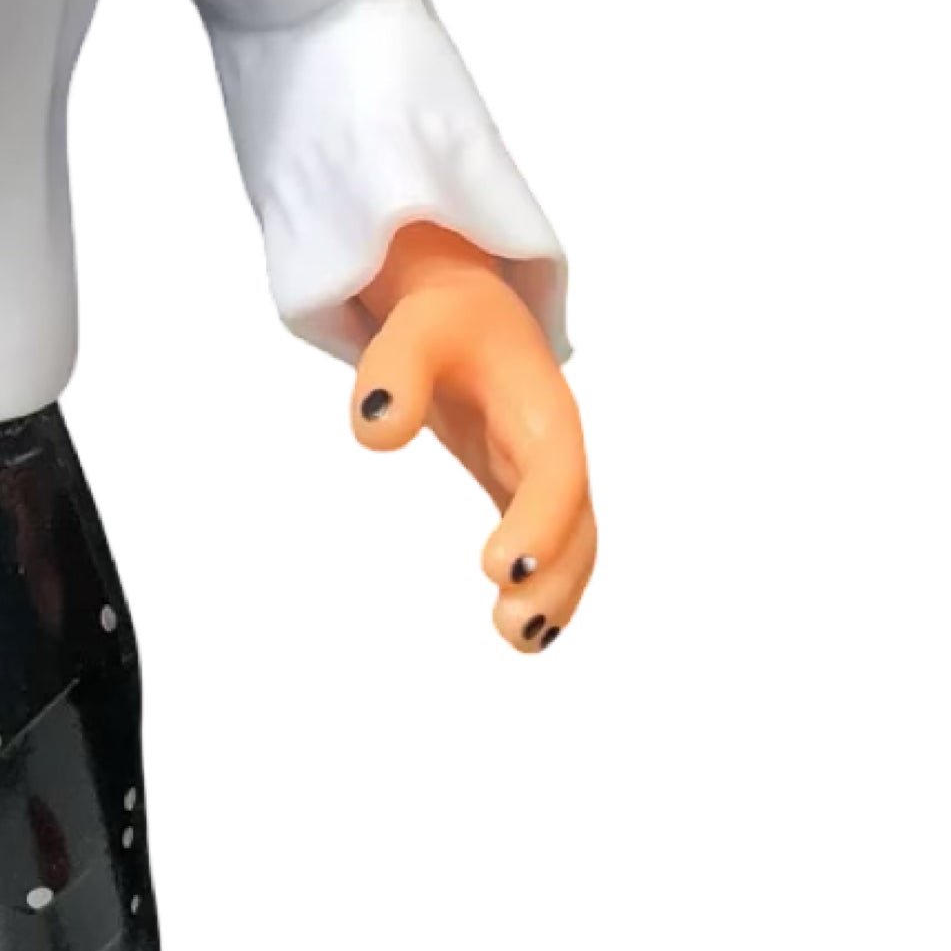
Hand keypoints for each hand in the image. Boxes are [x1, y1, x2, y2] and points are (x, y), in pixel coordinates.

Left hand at [349, 224, 592, 654]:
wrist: (466, 309)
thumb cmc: (442, 321)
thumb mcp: (411, 331)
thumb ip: (391, 374)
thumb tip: (374, 432)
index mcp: (539, 406)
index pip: (554, 468)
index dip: (540, 518)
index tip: (500, 567)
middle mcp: (554, 446)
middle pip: (577, 517)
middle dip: (557, 574)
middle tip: (515, 625)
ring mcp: (544, 472)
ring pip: (574, 541)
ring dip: (558, 593)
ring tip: (521, 641)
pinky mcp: (522, 490)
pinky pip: (549, 543)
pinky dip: (546, 585)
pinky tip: (523, 629)